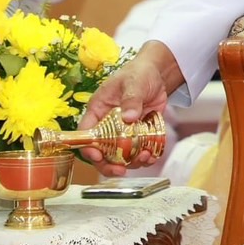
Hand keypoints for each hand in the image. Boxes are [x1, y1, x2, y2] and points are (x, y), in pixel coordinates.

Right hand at [80, 41, 181, 175]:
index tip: (97, 155)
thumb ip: (131, 99)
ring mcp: (123, 132)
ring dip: (131, 162)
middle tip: (120, 170)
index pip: (86, 134)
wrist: (157, 74)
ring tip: (143, 158)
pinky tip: (151, 156)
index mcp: (98, 111)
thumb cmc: (138, 74)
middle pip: (101, 151)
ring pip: (121, 155)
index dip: (88, 147)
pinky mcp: (139, 135)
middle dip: (109, 164)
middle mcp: (108, 125)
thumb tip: (129, 117)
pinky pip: (138, 151)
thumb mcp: (133, 83)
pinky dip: (144, 157)